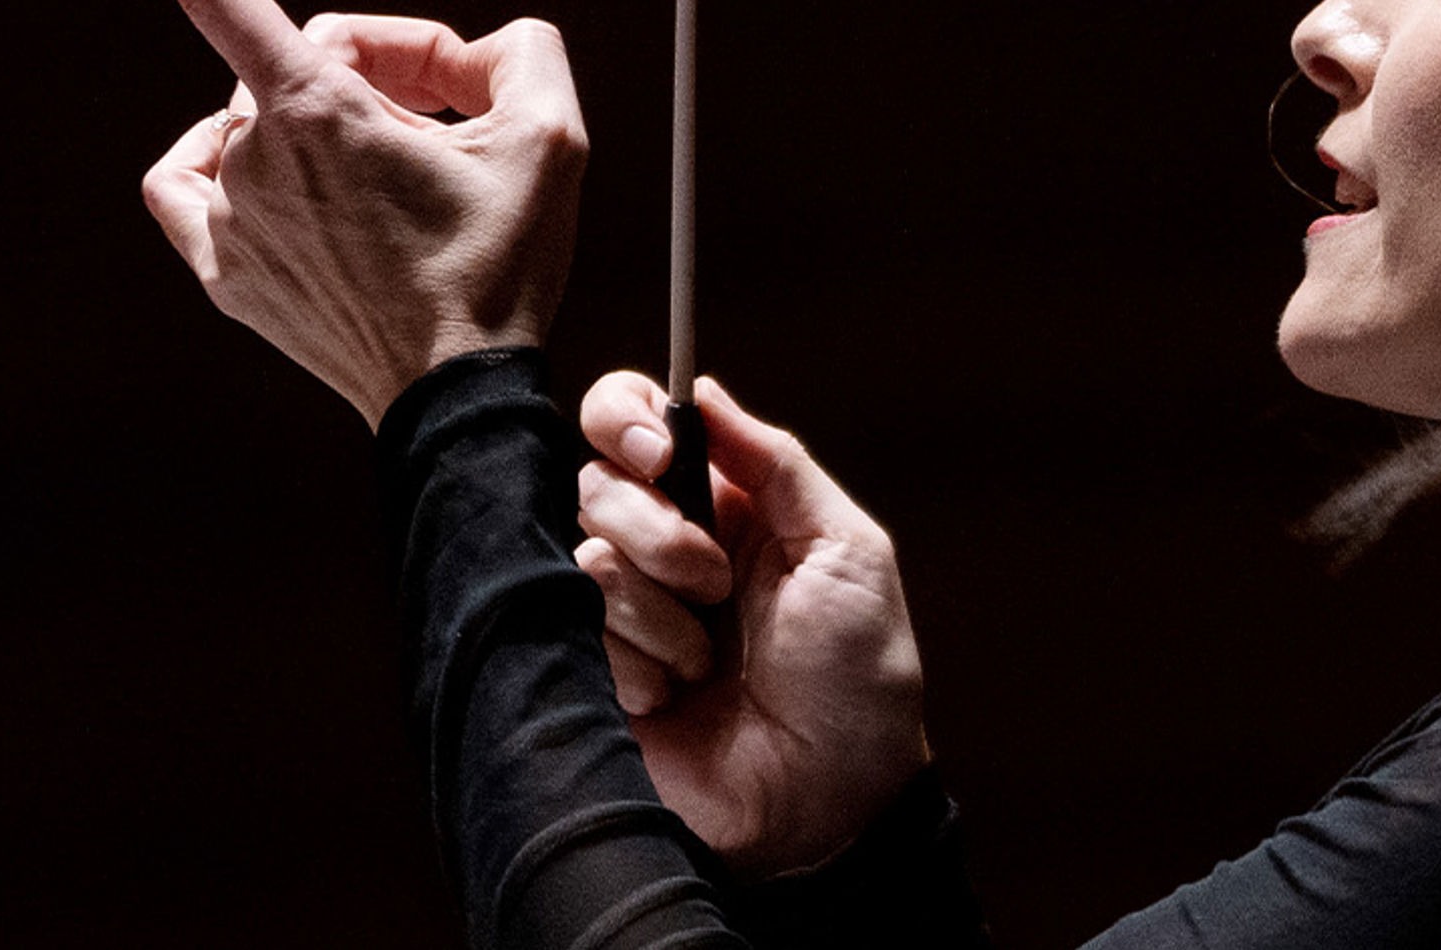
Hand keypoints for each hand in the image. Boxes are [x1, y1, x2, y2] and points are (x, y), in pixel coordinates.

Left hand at [143, 2, 587, 428]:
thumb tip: (490, 47)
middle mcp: (255, 156)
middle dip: (375, 80)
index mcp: (317, 109)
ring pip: (262, 126)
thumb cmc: (500, 275)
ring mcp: (230, 218)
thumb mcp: (552, 141)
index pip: (228, 7)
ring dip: (324, 134)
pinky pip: (184, 186)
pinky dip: (216, 163)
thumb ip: (525, 52)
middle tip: (444, 127)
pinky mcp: (226, 272)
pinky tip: (264, 175)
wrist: (458, 397)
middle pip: (301, 66)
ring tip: (387, 177)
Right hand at [575, 373, 930, 877]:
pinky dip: (642, 663)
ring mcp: (629, 613)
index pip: (637, 423)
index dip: (624, 417)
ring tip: (713, 660)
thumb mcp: (846, 551)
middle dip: (657, 527)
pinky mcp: (600, 675)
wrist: (834, 800)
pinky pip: (580, 630)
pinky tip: (682, 697)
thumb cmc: (860, 677)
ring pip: (587, 555)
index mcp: (729, 505)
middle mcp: (669, 548)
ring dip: (662, 611)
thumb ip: (776, 463)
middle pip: (597, 480)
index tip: (655, 450)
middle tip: (713, 581)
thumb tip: (703, 390)